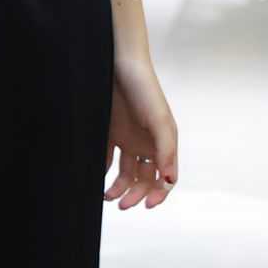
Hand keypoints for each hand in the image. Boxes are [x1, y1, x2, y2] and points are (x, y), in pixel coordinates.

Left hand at [106, 47, 176, 210]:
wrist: (117, 62)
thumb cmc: (144, 89)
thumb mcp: (159, 120)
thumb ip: (166, 150)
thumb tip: (171, 180)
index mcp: (163, 142)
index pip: (165, 177)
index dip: (158, 193)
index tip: (147, 205)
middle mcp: (147, 144)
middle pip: (144, 179)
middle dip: (135, 194)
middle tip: (122, 205)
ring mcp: (128, 139)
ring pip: (125, 173)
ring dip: (118, 188)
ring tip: (107, 196)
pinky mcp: (109, 133)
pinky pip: (106, 159)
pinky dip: (102, 172)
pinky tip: (96, 178)